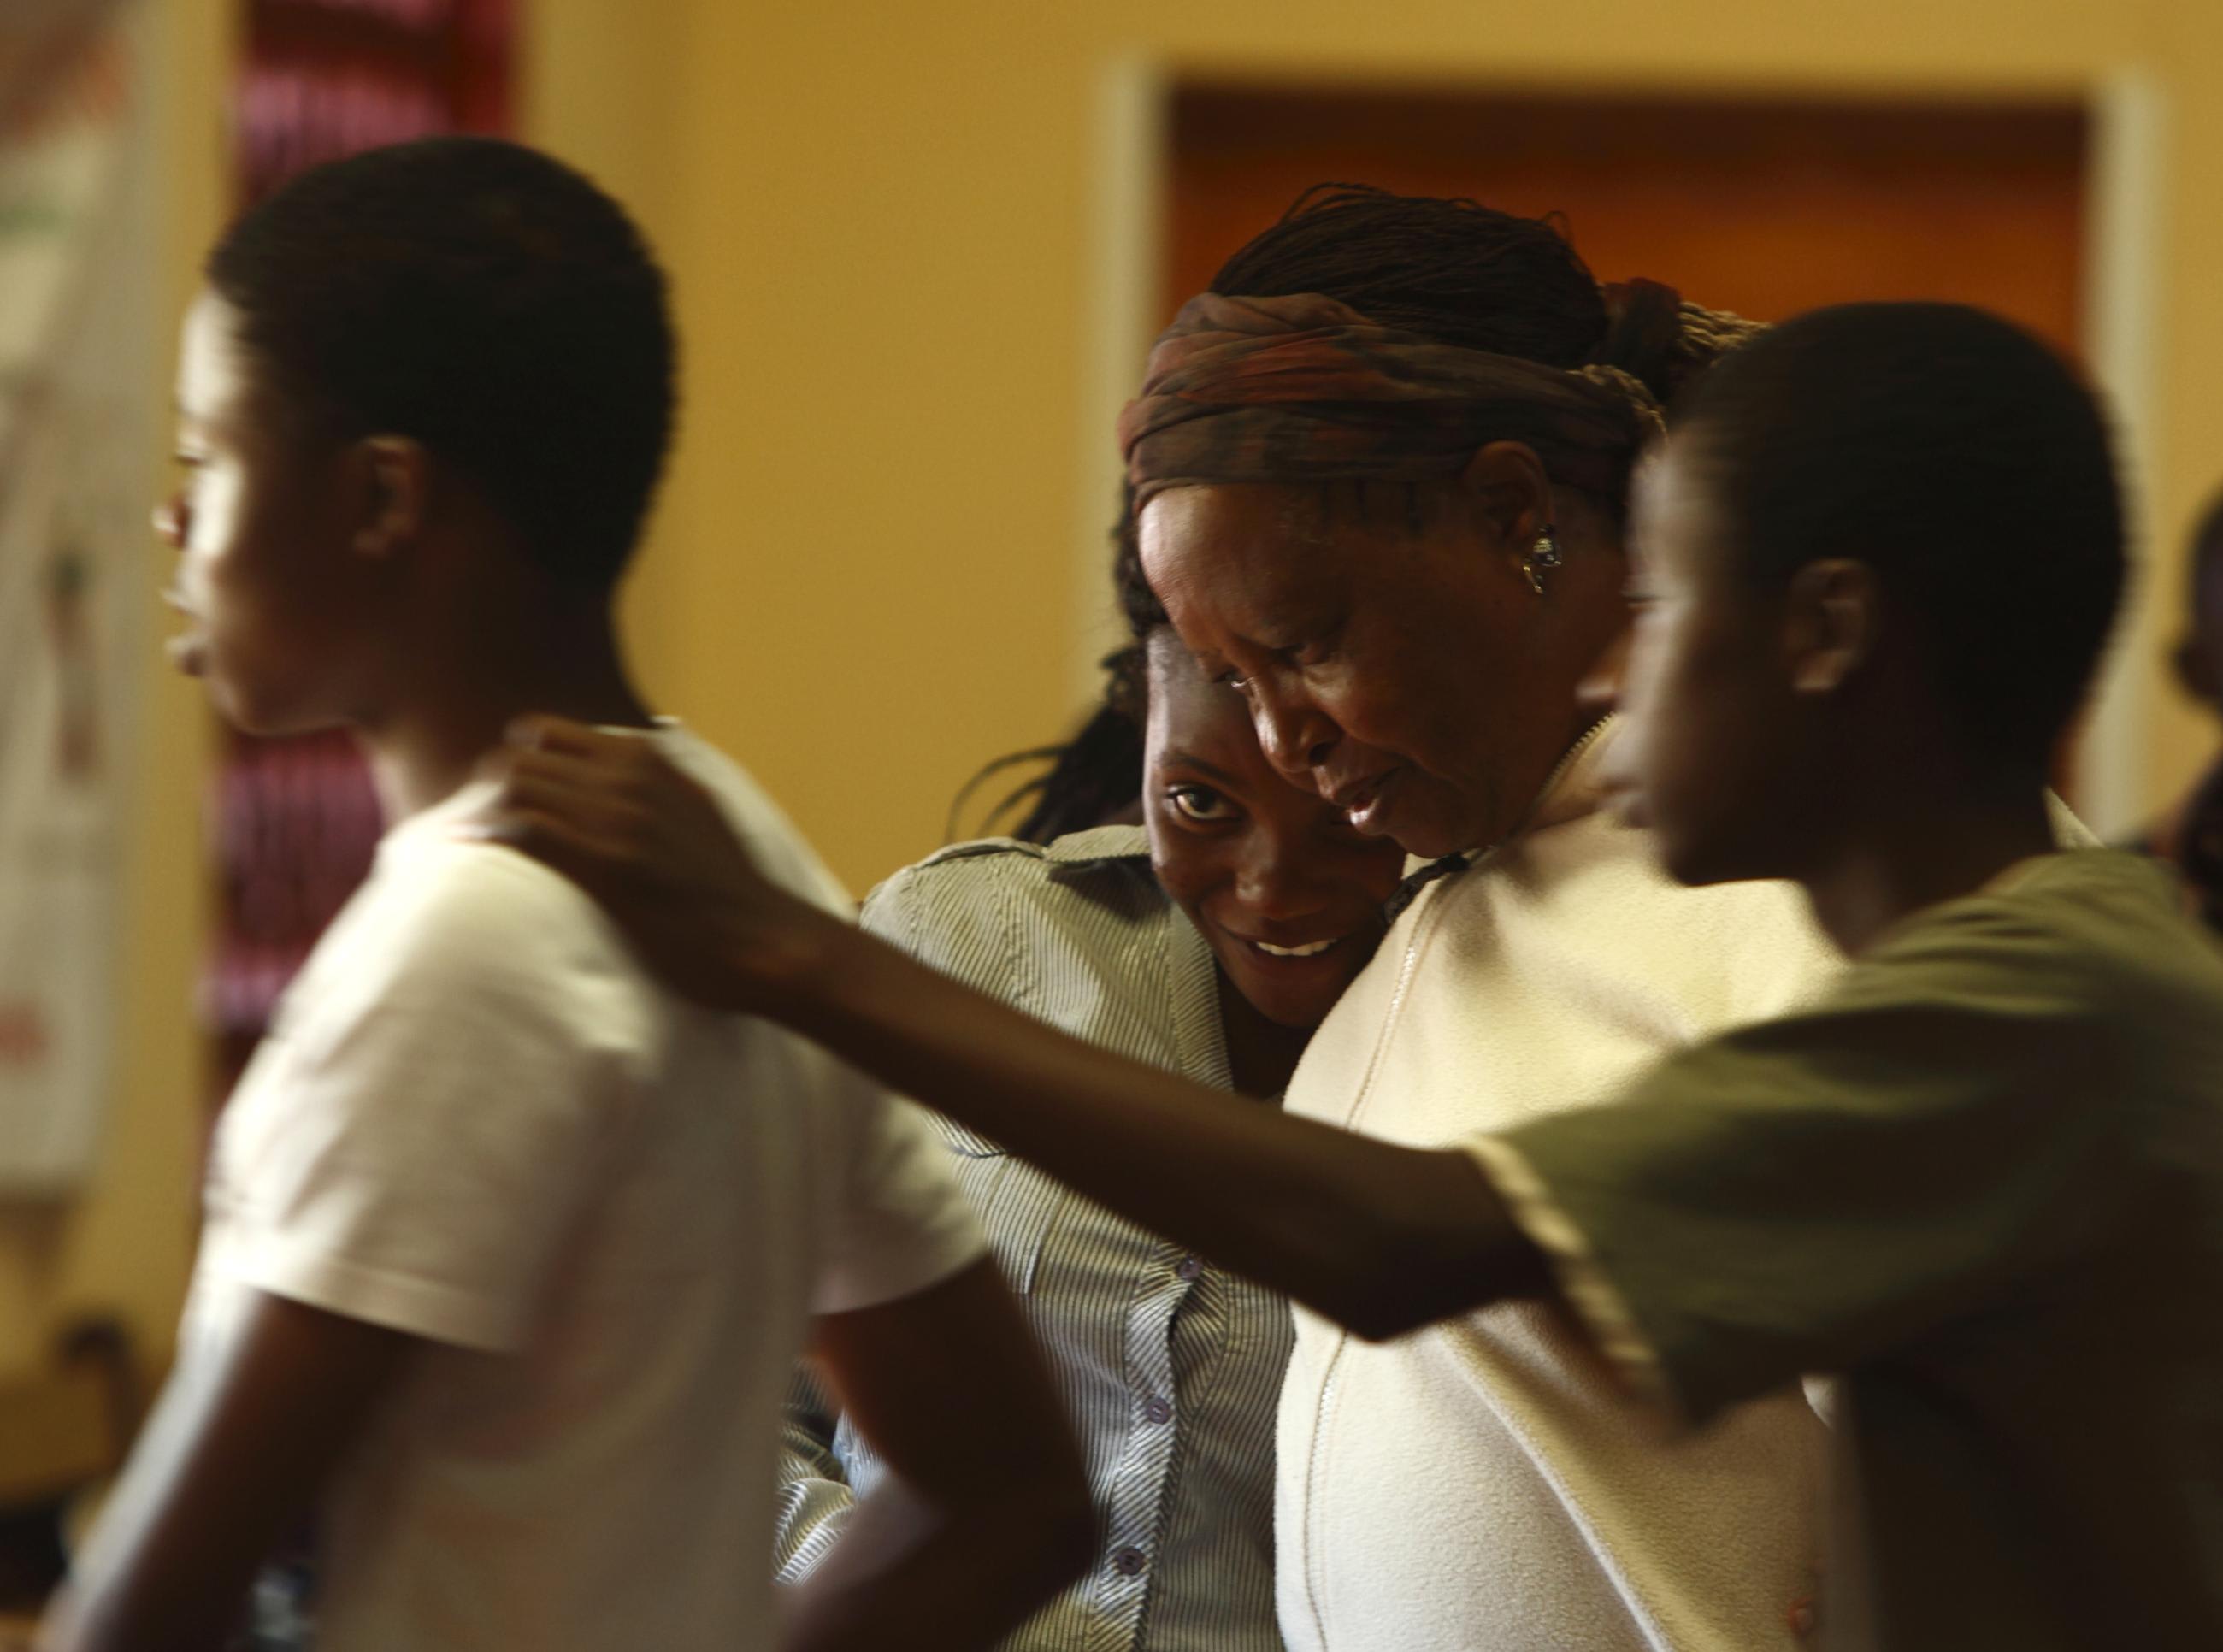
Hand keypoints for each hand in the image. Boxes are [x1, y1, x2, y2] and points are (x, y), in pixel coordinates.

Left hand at [470, 717, 835, 1013]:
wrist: (763, 935)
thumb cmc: (729, 884)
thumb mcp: (698, 806)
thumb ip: (659, 779)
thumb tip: (633, 761)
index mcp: (649, 759)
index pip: (547, 731)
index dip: (518, 760)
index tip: (512, 793)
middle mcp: (631, 779)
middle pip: (521, 757)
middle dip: (491, 787)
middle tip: (483, 821)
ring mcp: (618, 821)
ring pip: (516, 786)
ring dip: (486, 810)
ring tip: (475, 837)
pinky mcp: (607, 867)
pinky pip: (526, 831)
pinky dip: (492, 834)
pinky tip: (478, 848)